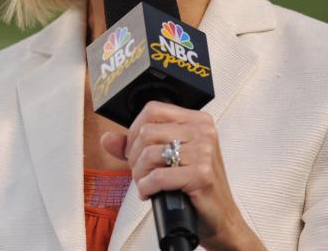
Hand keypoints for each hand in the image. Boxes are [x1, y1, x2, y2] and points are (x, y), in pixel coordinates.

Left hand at [100, 102, 264, 250]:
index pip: (152, 109)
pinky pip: (158, 176)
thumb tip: (107, 139)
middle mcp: (203, 131)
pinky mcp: (201, 175)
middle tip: (140, 173)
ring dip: (139, 174)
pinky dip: (147, 187)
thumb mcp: (167, 158)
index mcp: (197, 120)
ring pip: (149, 153)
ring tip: (145, 184)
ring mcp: (204, 152)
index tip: (134, 150)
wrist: (220, 218)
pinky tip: (151, 193)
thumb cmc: (195, 186)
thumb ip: (135, 146)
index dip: (134, 130)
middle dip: (134, 157)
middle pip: (147, 132)